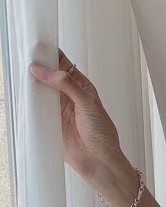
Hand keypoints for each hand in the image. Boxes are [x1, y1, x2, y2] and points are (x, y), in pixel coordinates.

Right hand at [29, 48, 125, 185]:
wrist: (99, 162)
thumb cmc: (102, 135)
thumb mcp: (88, 103)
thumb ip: (67, 85)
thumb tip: (44, 70)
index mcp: (81, 87)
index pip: (64, 65)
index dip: (51, 54)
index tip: (38, 45)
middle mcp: (69, 96)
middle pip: (49, 76)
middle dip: (38, 67)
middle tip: (25, 57)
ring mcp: (59, 109)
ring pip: (41, 91)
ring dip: (32, 84)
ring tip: (22, 74)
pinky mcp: (51, 122)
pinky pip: (37, 109)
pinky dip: (30, 103)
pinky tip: (24, 96)